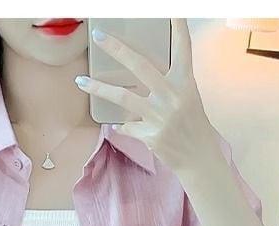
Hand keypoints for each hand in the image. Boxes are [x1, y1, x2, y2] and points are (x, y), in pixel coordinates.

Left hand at [76, 18, 217, 172]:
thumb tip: (138, 74)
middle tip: (98, 36)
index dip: (177, 27)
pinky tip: (118, 125)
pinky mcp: (151, 135)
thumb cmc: (192, 125)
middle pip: (140, 66)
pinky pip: (126, 126)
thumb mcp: (187, 98)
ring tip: (80, 81)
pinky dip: (121, 125)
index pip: (182, 48)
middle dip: (116, 49)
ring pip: (123, 97)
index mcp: (185, 83)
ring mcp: (161, 116)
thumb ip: (167, 85)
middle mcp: (173, 96)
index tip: (172, 10)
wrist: (198, 157)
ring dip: (98, 88)